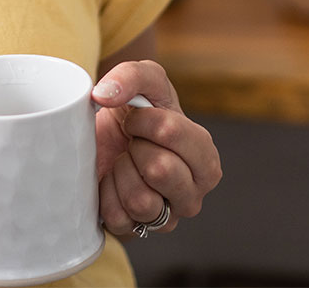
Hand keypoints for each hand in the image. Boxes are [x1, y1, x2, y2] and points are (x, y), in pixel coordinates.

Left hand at [91, 60, 221, 236]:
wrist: (102, 140)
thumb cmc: (133, 112)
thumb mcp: (143, 80)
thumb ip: (131, 75)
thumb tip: (103, 94)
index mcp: (206, 159)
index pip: (171, 132)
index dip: (143, 119)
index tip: (136, 119)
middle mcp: (193, 195)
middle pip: (160, 169)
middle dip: (135, 148)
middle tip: (132, 144)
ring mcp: (166, 218)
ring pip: (141, 200)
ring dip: (121, 173)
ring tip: (123, 163)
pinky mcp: (137, 233)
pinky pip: (118, 218)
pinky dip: (106, 195)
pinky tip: (111, 184)